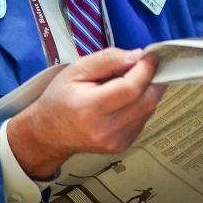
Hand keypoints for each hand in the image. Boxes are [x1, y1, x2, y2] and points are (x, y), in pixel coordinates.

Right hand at [6, 48, 165, 179]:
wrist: (49, 133)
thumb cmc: (60, 97)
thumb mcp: (76, 70)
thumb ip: (107, 60)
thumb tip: (137, 56)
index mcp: (90, 108)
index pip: (130, 89)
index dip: (145, 70)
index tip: (151, 56)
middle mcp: (106, 129)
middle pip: (146, 101)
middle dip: (154, 79)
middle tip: (149, 65)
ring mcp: (116, 141)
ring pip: (148, 110)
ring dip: (149, 91)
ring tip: (134, 80)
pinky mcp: (122, 146)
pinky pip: (143, 120)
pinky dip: (142, 104)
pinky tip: (127, 98)